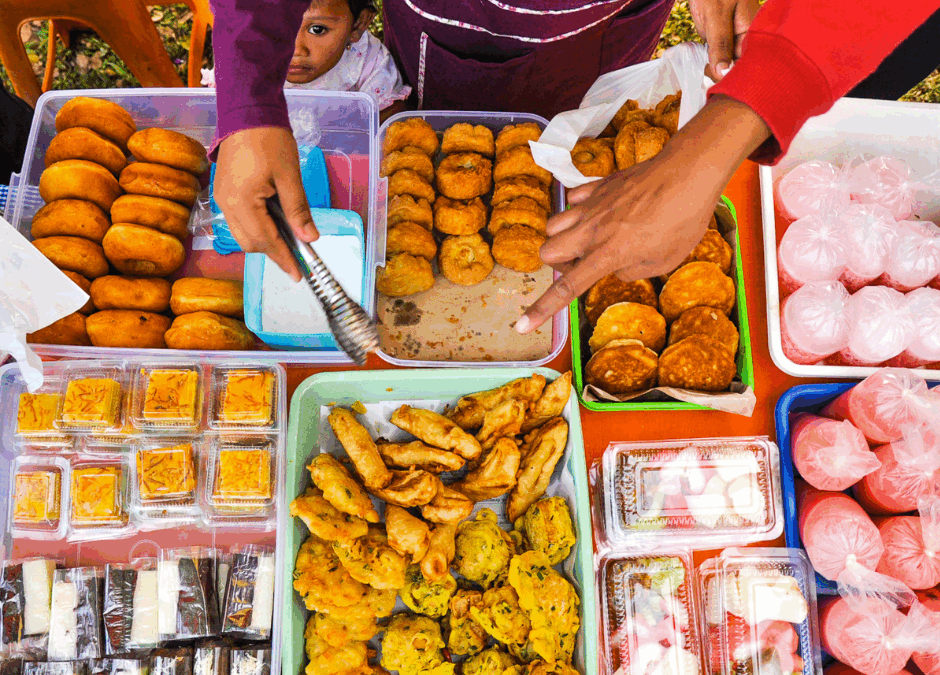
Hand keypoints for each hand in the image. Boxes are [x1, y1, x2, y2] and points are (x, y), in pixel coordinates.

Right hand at [214, 127, 317, 281]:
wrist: (246, 112)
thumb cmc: (270, 139)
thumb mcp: (290, 176)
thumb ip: (298, 210)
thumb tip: (310, 239)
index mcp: (242, 201)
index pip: (266, 241)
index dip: (283, 259)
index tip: (298, 275)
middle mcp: (225, 204)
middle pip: (250, 243)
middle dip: (273, 253)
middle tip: (297, 257)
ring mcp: (220, 198)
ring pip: (242, 234)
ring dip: (264, 241)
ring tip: (287, 240)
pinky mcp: (222, 191)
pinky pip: (237, 221)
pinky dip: (255, 228)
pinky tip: (273, 223)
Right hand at [516, 95, 770, 333]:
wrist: (688, 173)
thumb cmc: (683, 220)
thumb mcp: (663, 262)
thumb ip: (631, 271)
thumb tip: (615, 268)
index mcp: (608, 255)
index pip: (567, 289)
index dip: (541, 310)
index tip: (521, 325)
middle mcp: (592, 231)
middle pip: (546, 252)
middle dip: (558, 264)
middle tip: (582, 264)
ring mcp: (592, 205)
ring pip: (553, 225)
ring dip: (563, 237)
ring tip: (588, 239)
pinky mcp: (598, 186)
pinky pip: (572, 200)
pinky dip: (579, 210)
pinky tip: (600, 213)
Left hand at [689, 0, 759, 80]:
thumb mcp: (717, 15)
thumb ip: (721, 44)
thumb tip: (724, 73)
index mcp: (754, 31)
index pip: (751, 62)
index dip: (737, 75)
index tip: (722, 85)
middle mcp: (747, 38)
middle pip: (740, 66)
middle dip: (726, 76)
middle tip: (709, 79)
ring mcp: (734, 41)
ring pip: (728, 65)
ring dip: (716, 72)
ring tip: (706, 74)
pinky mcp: (722, 42)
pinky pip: (718, 59)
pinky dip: (711, 66)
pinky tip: (705, 70)